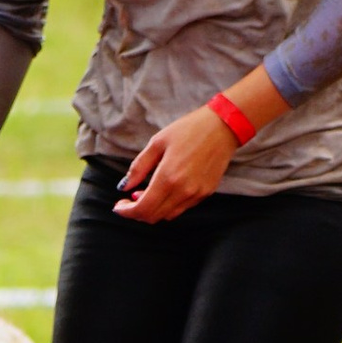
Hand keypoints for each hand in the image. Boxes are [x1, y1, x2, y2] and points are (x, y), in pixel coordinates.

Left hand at [116, 101, 238, 222]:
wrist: (223, 126)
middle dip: (137, 212)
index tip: (118, 207)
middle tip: (129, 199)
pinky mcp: (206, 193)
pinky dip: (168, 205)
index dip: (127, 212)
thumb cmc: (188, 130)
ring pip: (167, 215)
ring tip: (146, 193)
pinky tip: (165, 191)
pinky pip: (182, 208)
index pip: (142, 209)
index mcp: (168, 177)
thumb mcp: (157, 142)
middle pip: (153, 216)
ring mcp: (196, 194)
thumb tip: (124, 186)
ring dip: (153, 210)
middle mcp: (183, 190)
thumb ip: (138, 167)